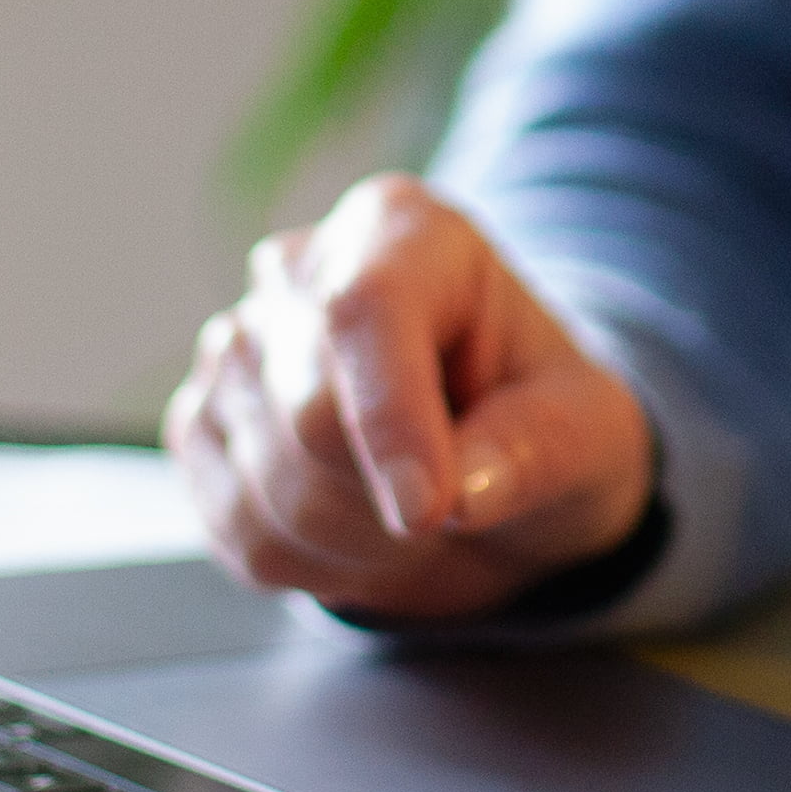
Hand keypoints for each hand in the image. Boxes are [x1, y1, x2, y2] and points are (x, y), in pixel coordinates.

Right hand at [164, 175, 657, 619]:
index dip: (389, 418)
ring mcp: (236, 346)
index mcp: (400, 230)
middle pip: (303, 411)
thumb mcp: (589, 430)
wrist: (488, 459)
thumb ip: (537, 450)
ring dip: (355, 542)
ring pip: (264, 480)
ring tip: (416, 521)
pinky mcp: (201, 421)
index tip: (432, 511)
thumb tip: (466, 492)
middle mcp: (299, 272)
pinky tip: (360, 536)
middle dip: (386, 502)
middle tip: (454, 515)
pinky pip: (233, 524)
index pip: (364, 308)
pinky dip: (307, 561)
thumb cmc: (544, 422)